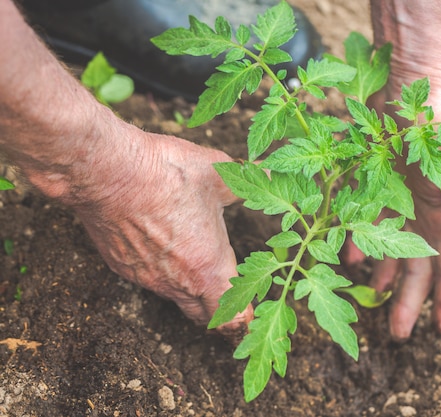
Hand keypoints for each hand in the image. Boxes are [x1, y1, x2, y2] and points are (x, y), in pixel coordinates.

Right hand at [70, 128, 252, 336]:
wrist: (106, 171)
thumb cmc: (168, 173)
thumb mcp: (220, 173)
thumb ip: (250, 181)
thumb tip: (273, 173)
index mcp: (209, 267)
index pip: (232, 316)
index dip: (244, 316)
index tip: (250, 307)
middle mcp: (178, 282)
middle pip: (204, 314)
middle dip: (218, 307)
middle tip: (229, 286)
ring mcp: (147, 278)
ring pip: (174, 296)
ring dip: (189, 285)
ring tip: (195, 253)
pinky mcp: (122, 266)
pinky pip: (148, 278)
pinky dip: (160, 268)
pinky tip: (161, 239)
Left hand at [357, 0, 440, 340]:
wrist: (412, 84)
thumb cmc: (439, 128)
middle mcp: (427, 212)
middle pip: (419, 266)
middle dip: (409, 299)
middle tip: (396, 334)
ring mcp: (403, 199)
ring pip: (393, 247)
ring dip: (385, 274)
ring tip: (375, 299)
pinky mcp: (379, 184)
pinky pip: (368, 221)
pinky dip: (360, 240)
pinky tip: (350, 257)